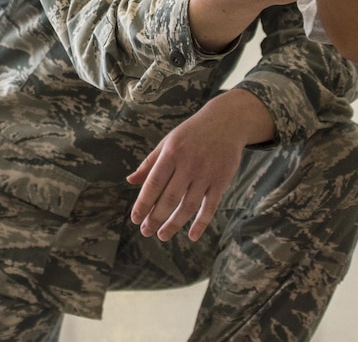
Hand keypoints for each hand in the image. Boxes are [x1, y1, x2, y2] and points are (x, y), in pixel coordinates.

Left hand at [126, 90, 271, 240]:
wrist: (227, 121)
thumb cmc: (192, 133)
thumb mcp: (168, 142)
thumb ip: (150, 163)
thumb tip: (130, 181)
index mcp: (171, 153)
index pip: (153, 184)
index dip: (143, 204)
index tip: (135, 219)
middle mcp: (188, 164)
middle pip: (169, 198)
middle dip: (155, 218)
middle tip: (146, 231)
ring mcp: (206, 173)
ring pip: (188, 206)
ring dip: (174, 224)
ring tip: (162, 235)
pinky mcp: (221, 181)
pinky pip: (210, 207)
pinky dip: (201, 223)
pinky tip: (191, 236)